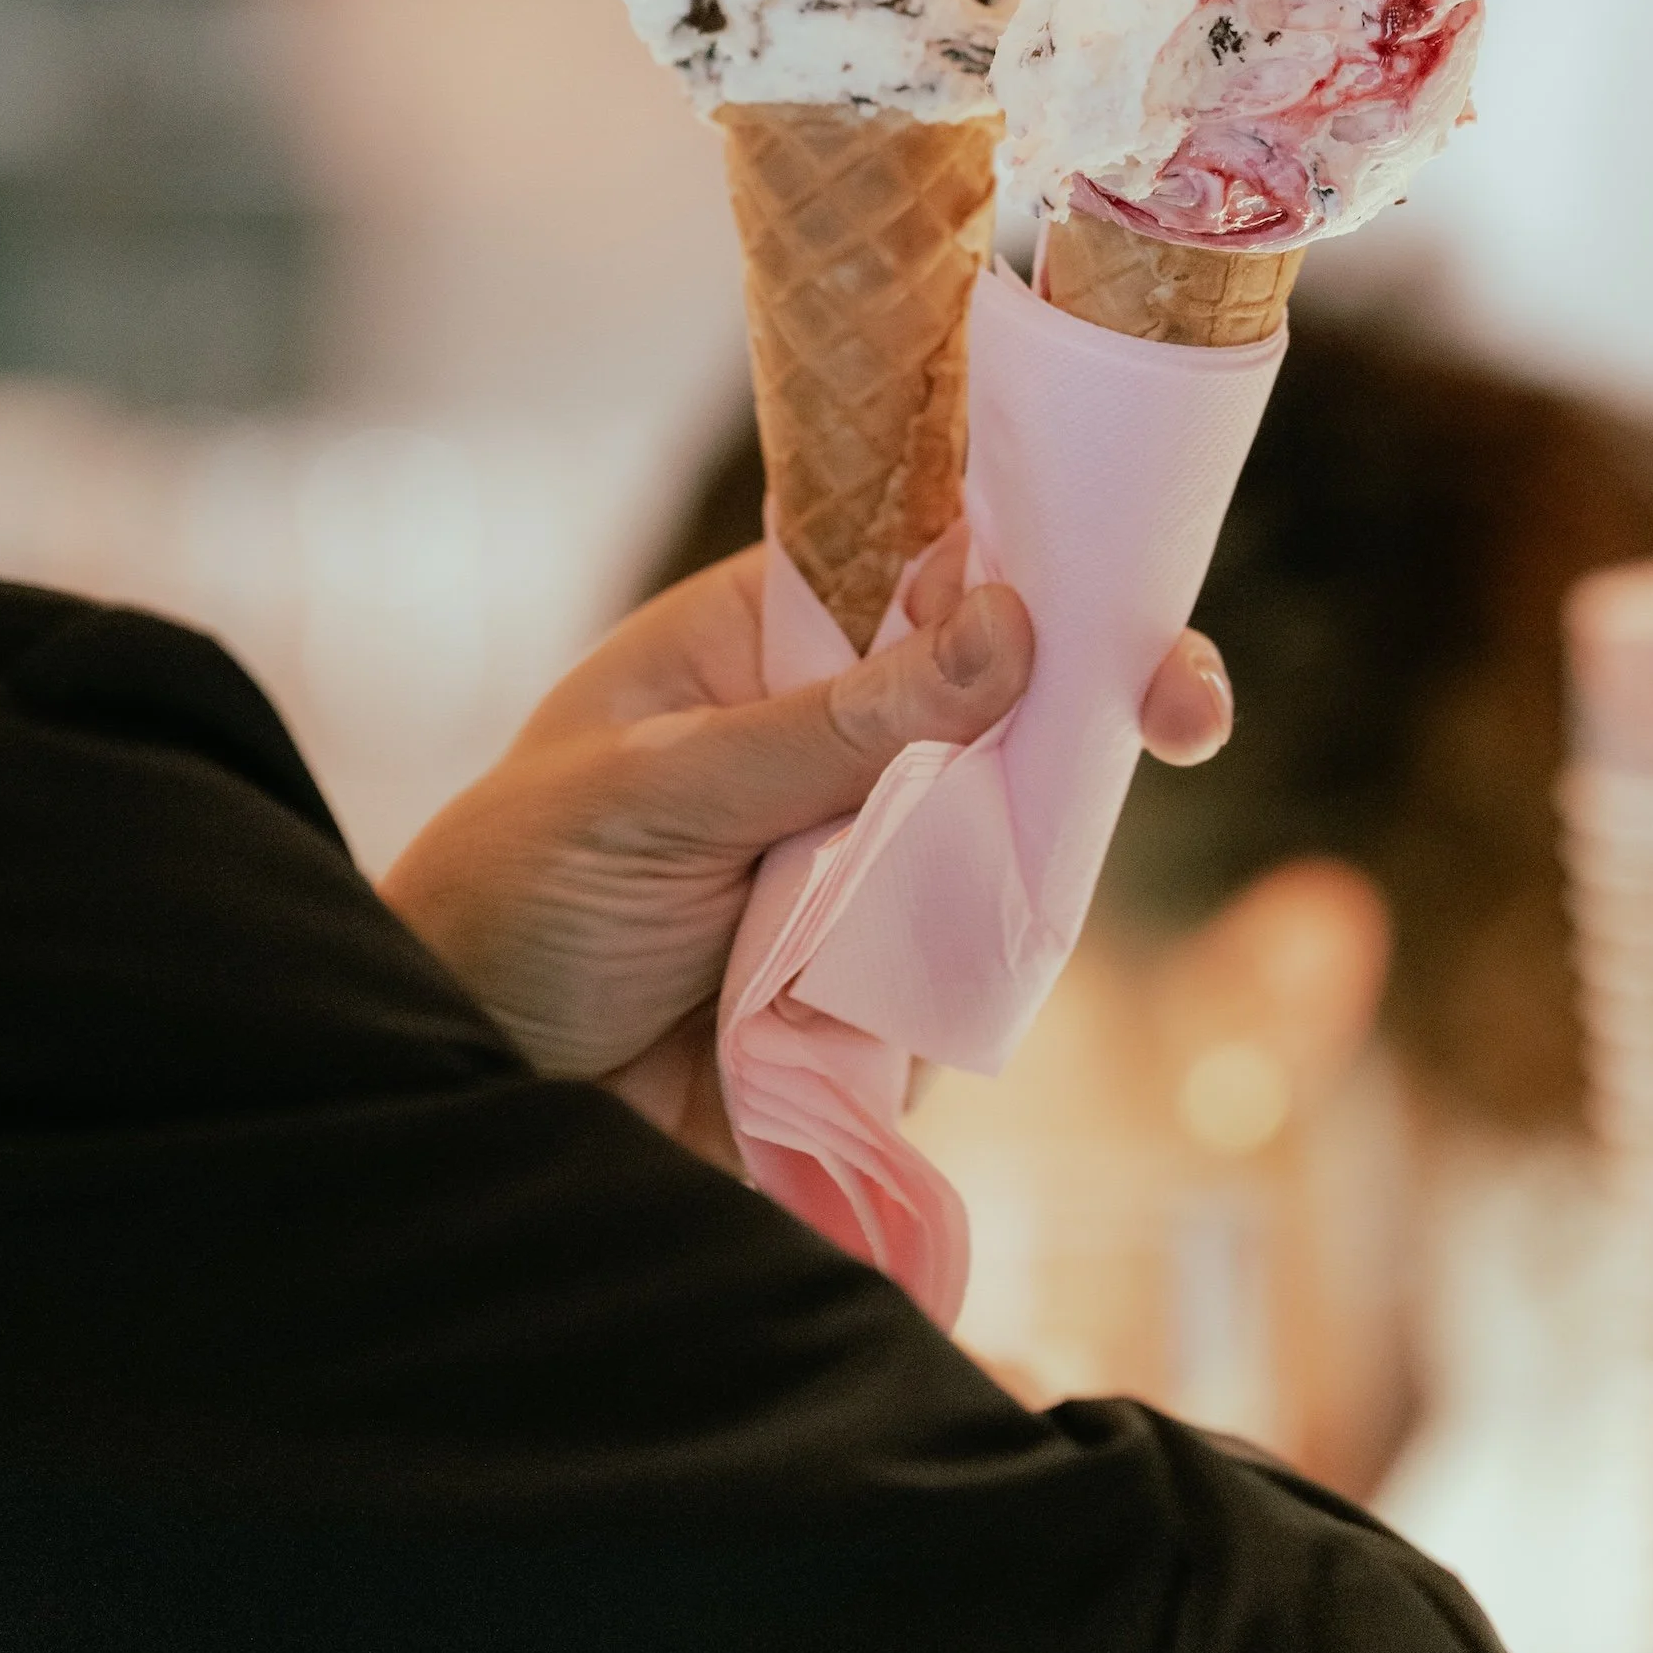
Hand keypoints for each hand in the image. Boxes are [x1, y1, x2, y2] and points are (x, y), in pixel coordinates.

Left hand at [380, 538, 1232, 1158]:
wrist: (469, 1089)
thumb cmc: (515, 893)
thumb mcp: (655, 792)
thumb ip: (829, 729)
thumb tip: (1012, 627)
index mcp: (773, 641)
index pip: (934, 567)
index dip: (1045, 563)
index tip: (1131, 587)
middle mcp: (841, 740)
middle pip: (1011, 698)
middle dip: (1103, 698)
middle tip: (1183, 709)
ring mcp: (875, 864)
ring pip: (1015, 836)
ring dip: (1027, 856)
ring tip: (961, 883)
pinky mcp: (889, 987)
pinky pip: (976, 967)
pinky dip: (970, 978)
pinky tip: (904, 998)